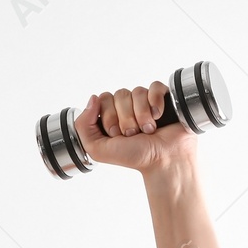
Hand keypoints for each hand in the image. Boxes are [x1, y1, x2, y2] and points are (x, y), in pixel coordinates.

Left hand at [73, 83, 198, 174]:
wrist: (164, 160)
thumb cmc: (134, 157)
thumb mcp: (97, 149)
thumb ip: (83, 126)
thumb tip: (92, 99)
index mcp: (111, 116)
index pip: (103, 99)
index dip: (109, 117)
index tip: (117, 135)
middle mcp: (127, 107)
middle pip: (120, 94)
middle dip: (126, 118)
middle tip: (133, 134)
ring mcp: (145, 102)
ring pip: (137, 91)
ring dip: (142, 115)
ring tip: (148, 131)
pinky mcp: (163, 98)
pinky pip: (154, 87)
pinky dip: (155, 102)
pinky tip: (158, 116)